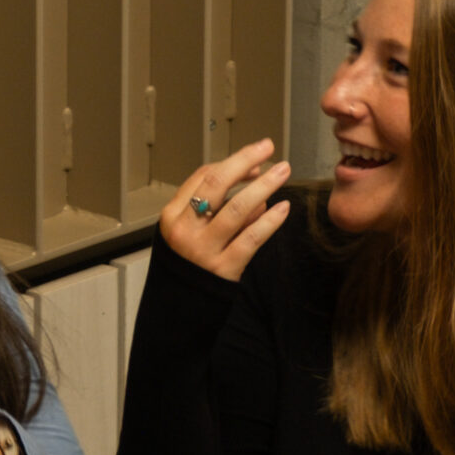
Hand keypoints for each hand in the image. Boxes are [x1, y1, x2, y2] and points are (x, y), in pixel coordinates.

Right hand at [159, 139, 290, 280]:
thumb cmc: (188, 261)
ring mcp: (204, 250)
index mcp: (172, 215)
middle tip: (267, 148)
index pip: (202, 177)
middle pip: (216, 184)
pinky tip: (282, 208)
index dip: (232, 163)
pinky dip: (269, 221)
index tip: (255, 159)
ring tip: (282, 171)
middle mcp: (185, 230)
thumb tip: (251, 177)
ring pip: (237, 208)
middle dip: (244, 161)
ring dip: (263, 185)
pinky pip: (251, 238)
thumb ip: (212, 204)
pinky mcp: (224, 268)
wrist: (181, 306)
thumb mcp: (186, 229)